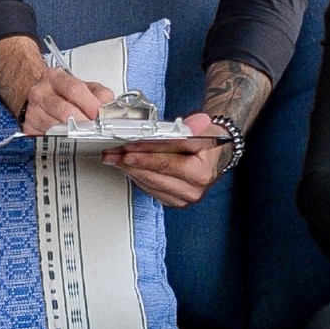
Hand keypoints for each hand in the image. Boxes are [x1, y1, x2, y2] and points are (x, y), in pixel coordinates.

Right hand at [19, 66, 115, 135]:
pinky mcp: (29, 128)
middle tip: (96, 130)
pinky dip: (61, 142)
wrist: (39, 97)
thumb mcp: (84, 86)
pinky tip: (69, 140)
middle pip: (66, 111)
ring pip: (57, 128)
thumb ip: (100, 94)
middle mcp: (41, 93)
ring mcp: (33, 111)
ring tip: (85, 136)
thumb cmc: (62, 92)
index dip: (90, 104)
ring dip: (74, 135)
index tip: (98, 115)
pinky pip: (48, 139)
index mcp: (55, 78)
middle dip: (84, 123)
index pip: (74, 90)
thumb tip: (108, 107)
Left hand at [104, 113, 225, 207]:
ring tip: (116, 158)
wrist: (216, 156)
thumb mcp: (202, 130)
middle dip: (131, 162)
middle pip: (154, 174)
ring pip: (149, 184)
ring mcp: (185, 198)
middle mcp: (194, 189)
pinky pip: (151, 190)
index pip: (166, 160)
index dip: (143, 153)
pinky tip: (129, 167)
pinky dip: (138, 177)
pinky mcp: (176, 202)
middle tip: (113, 153)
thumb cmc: (208, 143)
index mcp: (201, 172)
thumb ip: (190, 127)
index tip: (126, 148)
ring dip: (130, 170)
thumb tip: (180, 126)